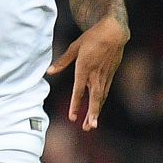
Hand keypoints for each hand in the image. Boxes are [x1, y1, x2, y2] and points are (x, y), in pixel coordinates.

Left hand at [46, 16, 127, 130]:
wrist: (113, 33)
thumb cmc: (91, 38)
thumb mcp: (74, 48)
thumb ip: (62, 61)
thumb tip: (49, 72)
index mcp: (85, 68)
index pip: (79, 91)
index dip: (75, 105)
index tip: (73, 118)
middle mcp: (96, 75)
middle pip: (94, 99)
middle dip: (91, 114)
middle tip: (88, 128)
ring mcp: (105, 76)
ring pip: (101, 98)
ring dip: (96, 112)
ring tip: (91, 125)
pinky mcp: (110, 75)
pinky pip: (105, 92)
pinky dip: (100, 102)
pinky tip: (97, 109)